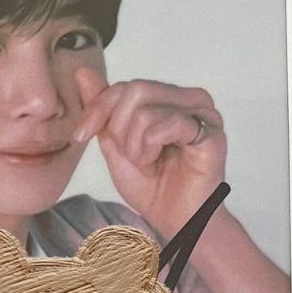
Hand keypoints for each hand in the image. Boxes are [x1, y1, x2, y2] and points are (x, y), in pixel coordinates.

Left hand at [73, 67, 227, 238]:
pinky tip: (156, 162)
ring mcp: (204, 114)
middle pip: (134, 90)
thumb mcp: (114, 143)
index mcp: (170, 97)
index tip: (81, 135)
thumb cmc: (151, 186)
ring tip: (148, 163)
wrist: (176, 221)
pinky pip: (166, 124)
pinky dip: (150, 147)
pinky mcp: (210, 133)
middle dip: (119, 129)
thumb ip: (102, 108)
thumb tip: (82, 71)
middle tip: (131, 157)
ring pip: (145, 109)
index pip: (125, 85)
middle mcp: (191, 98)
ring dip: (134, 145)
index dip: (98, 108)